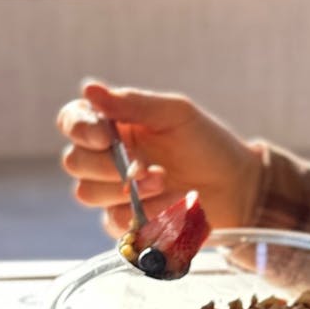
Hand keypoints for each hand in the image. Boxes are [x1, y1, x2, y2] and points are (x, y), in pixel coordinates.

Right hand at [57, 80, 263, 237]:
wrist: (236, 186)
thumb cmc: (206, 143)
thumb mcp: (175, 114)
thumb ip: (132, 103)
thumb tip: (88, 88)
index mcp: (115, 125)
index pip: (73, 121)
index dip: (80, 128)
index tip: (104, 136)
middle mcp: (108, 157)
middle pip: (75, 161)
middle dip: (106, 165)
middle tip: (143, 166)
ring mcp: (114, 191)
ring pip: (88, 193)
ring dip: (125, 188)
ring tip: (163, 181)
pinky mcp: (126, 221)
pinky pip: (113, 221)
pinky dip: (142, 212)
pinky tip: (171, 202)